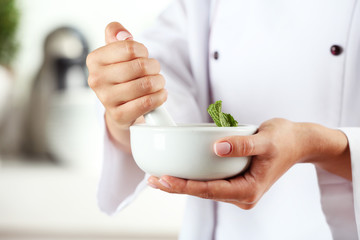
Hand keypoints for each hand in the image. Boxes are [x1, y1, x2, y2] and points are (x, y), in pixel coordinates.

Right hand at [86, 22, 166, 150]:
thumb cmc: (120, 75)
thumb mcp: (115, 51)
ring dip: (159, 82)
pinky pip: (147, 103)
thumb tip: (123, 35)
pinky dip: (159, 97)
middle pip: (139, 66)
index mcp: (94, 59)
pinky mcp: (119, 115)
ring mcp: (106, 99)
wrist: (119, 107)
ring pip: (145, 85)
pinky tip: (160, 94)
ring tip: (158, 83)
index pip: (129, 48)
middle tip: (154, 71)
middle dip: (154, 67)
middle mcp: (96, 79)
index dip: (143, 51)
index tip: (144, 56)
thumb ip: (116, 33)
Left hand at [148, 118, 350, 208]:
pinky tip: (179, 172)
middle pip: (203, 192)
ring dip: (182, 183)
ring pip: (204, 189)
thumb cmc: (285, 140)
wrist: (298, 142)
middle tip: (152, 179)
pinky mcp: (235, 181)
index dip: (185, 186)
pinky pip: (210, 183)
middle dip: (177, 187)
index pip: (210, 190)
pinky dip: (193, 178)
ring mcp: (238, 189)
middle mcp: (242, 194)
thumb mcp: (267, 140)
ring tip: (158, 177)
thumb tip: (217, 147)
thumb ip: (243, 144)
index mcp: (249, 189)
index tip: (163, 179)